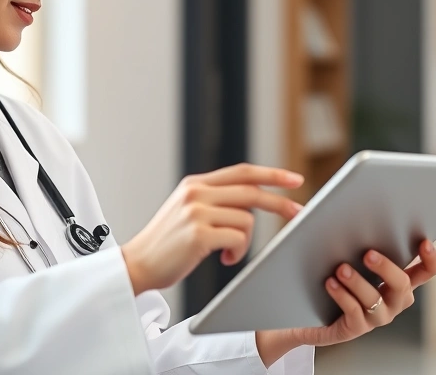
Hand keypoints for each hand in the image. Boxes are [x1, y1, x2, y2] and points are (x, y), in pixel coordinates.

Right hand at [121, 163, 303, 294]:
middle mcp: (195, 193)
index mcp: (195, 184)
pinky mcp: (198, 234)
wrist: (138, 264)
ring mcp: (196, 212)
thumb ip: (215, 200)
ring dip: (245, 242)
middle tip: (298, 214)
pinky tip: (224, 259)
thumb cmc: (168, 244)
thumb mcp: (188, 211)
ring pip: (246, 220)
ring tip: (229, 253)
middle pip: (251, 192)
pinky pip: (238, 239)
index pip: (242, 171)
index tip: (294, 179)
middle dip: (280, 204)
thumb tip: (253, 201)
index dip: (271, 174)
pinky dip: (238, 253)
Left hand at [255, 240, 435, 366]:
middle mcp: (394, 300)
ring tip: (341, 268)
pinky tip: (330, 283)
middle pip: (402, 285)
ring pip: (376, 299)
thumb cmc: (332, 274)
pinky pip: (355, 313)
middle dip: (387, 268)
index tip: (423, 241)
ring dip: (358, 282)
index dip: (430, 259)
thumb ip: (335, 227)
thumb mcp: (341, 250)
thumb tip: (309, 203)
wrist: (308, 313)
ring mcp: (377, 317)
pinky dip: (343, 296)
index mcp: (398, 280)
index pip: (426, 272)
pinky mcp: (356, 328)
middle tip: (368, 253)